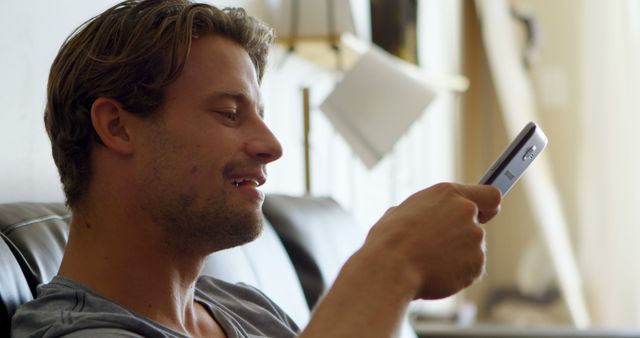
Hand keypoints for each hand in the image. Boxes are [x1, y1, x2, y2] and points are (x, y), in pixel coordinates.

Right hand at [361, 183, 501, 299]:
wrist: (391, 268)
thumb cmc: (389, 240)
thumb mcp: (400, 213)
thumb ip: (423, 211)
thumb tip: (420, 218)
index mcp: (447, 193)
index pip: (489, 194)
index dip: (487, 206)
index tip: (484, 214)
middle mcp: (466, 211)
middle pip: (476, 224)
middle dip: (460, 236)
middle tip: (436, 248)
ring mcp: (475, 237)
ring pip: (471, 248)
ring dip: (456, 256)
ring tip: (428, 262)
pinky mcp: (477, 263)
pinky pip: (470, 269)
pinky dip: (457, 274)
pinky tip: (435, 274)